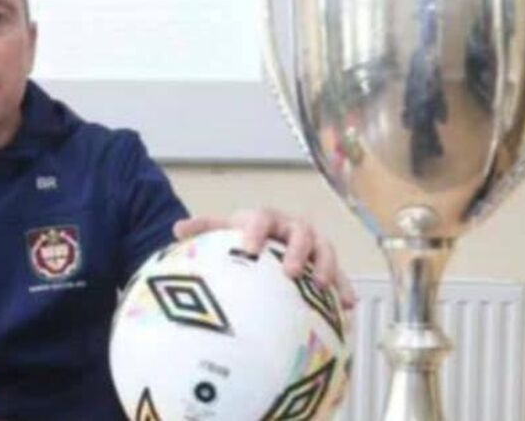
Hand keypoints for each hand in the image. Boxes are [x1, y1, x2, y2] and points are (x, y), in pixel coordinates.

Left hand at [172, 207, 357, 309]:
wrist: (267, 236)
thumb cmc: (243, 235)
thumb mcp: (225, 230)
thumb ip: (204, 228)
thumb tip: (177, 229)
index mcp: (264, 218)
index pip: (260, 219)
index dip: (255, 232)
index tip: (248, 249)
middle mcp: (291, 227)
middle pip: (300, 233)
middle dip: (296, 251)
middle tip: (289, 272)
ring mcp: (312, 243)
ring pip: (324, 248)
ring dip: (325, 265)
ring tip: (320, 285)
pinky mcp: (326, 261)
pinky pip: (340, 273)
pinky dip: (344, 287)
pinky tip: (347, 305)